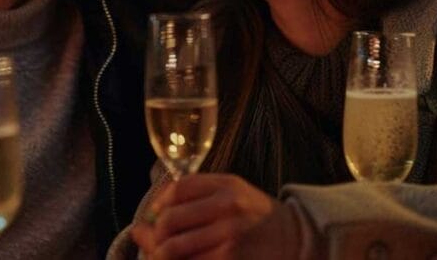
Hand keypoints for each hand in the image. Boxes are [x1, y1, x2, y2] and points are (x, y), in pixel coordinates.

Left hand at [130, 173, 304, 258]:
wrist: (296, 239)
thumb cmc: (256, 217)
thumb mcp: (231, 195)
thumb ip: (190, 202)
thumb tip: (139, 228)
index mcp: (226, 185)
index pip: (177, 190)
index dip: (158, 205)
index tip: (156, 217)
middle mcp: (228, 206)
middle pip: (170, 220)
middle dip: (155, 236)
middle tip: (158, 244)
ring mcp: (229, 235)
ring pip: (174, 249)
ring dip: (161, 256)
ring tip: (166, 257)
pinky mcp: (231, 259)